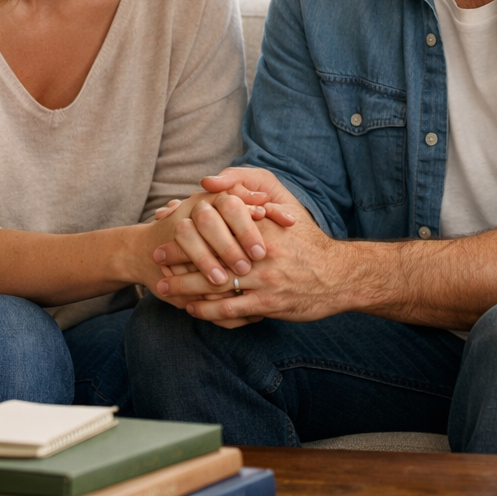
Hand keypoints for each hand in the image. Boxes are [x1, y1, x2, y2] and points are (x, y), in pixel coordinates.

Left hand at [154, 179, 354, 324]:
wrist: (340, 276)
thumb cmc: (309, 243)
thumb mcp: (286, 211)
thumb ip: (254, 198)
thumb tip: (219, 185)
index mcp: (261, 228)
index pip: (217, 225)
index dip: (190, 227)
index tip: (168, 226)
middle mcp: (260, 254)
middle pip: (209, 254)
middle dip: (179, 257)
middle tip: (156, 255)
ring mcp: (264, 281)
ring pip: (215, 284)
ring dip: (184, 287)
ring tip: (163, 287)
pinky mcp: (269, 304)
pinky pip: (231, 309)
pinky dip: (208, 310)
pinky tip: (191, 309)